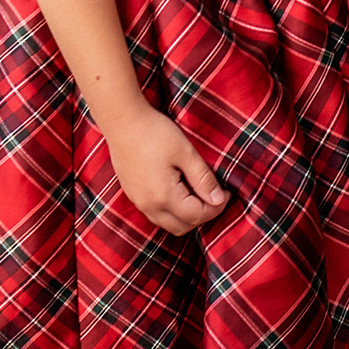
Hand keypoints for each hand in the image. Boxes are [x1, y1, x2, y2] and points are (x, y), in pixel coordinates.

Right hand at [103, 107, 229, 235]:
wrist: (122, 121)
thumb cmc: (155, 133)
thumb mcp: (186, 153)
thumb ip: (203, 179)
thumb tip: (218, 200)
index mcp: (163, 196)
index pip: (197, 216)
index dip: (216, 207)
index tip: (227, 192)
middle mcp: (148, 206)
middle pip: (182, 227)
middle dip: (202, 216)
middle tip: (215, 196)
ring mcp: (138, 202)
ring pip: (168, 223)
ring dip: (186, 216)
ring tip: (199, 193)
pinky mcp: (133, 194)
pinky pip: (156, 214)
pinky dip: (172, 211)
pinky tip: (180, 190)